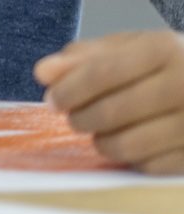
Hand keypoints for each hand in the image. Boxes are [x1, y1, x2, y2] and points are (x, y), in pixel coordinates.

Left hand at [38, 31, 183, 172]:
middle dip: (81, 118)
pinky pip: (148, 166)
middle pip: (110, 112)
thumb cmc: (170, 64)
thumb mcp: (132, 48)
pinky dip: (131, 158)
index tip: (53, 100)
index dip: (69, 90)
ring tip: (100, 131)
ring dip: (101, 142)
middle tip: (75, 117)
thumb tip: (43, 73)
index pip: (100, 73)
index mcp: (164, 49)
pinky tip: (132, 143)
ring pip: (126, 145)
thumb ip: (85, 57)